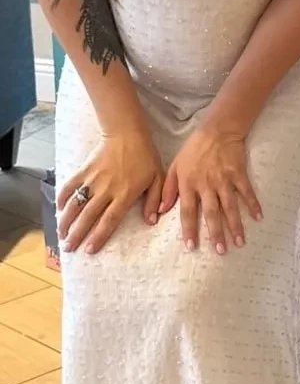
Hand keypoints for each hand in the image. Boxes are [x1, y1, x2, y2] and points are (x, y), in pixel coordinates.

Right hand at [58, 128, 164, 254]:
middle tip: (68, 248)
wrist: (127, 133)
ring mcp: (93, 180)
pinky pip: (70, 185)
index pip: (109, 220)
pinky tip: (58, 209)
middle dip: (77, 234)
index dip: (99, 236)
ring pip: (76, 204)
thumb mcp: (157, 177)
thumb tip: (151, 221)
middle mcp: (106, 190)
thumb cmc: (145, 156)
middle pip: (89, 216)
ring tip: (61, 234)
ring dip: (66, 220)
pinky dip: (62, 197)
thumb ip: (154, 200)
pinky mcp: (84, 170)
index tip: (89, 250)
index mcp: (124, 194)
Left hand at [159, 125, 261, 253]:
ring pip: (230, 207)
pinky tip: (259, 218)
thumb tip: (159, 212)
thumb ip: (167, 190)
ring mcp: (224, 180)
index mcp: (189, 184)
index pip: (188, 211)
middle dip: (216, 233)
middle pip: (212, 213)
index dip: (189, 230)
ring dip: (235, 225)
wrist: (217, 129)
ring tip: (240, 242)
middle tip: (221, 251)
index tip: (192, 247)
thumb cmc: (194, 149)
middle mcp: (206, 185)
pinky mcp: (238, 174)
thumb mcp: (174, 166)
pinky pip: (246, 192)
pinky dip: (253, 204)